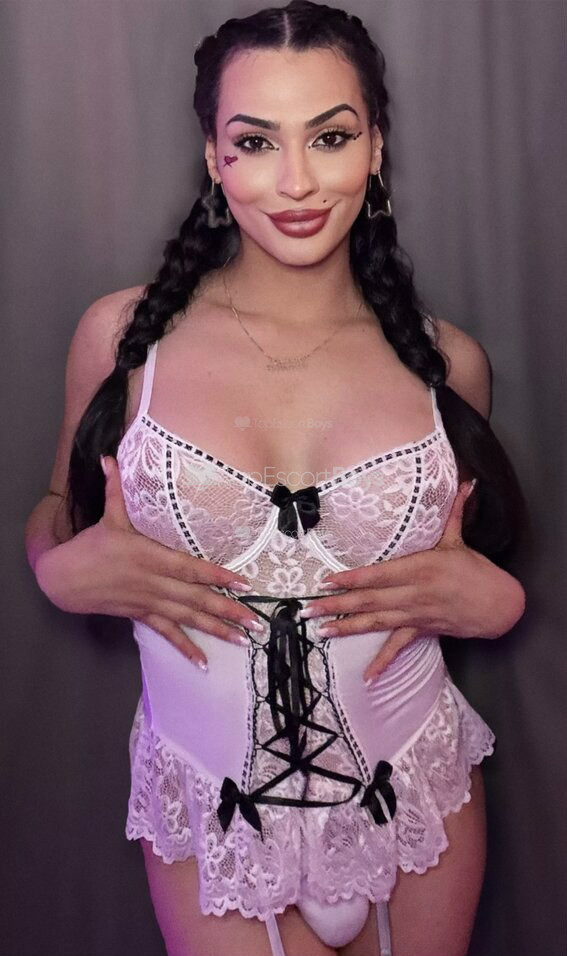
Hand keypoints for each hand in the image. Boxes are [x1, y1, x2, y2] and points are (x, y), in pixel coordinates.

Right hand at [34, 455, 264, 668]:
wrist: (64, 580)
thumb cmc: (90, 546)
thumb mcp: (107, 515)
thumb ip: (116, 487)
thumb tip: (110, 456)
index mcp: (149, 557)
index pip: (189, 568)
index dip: (216, 576)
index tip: (242, 583)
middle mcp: (153, 583)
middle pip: (196, 599)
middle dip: (228, 611)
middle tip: (256, 622)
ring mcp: (149, 602)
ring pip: (188, 619)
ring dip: (216, 630)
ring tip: (243, 640)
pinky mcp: (142, 615)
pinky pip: (168, 633)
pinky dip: (186, 648)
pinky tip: (204, 663)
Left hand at [300, 481, 524, 682]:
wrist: (498, 605)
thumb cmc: (475, 570)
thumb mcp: (459, 541)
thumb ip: (454, 512)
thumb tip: (465, 483)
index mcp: (419, 568)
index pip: (378, 574)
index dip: (351, 579)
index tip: (326, 581)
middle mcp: (413, 593)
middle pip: (369, 600)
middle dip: (336, 605)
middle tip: (307, 610)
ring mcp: (415, 614)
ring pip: (376, 622)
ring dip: (347, 627)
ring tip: (320, 630)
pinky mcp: (422, 630)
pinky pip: (398, 647)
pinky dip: (383, 662)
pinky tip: (367, 676)